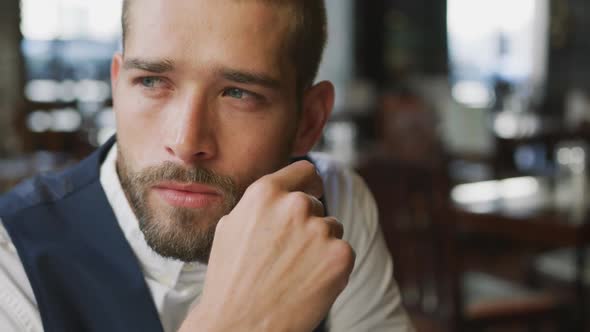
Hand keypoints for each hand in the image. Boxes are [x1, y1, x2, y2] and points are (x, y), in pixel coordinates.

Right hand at [179, 161, 354, 331]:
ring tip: (293, 272)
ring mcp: (320, 229)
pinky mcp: (340, 255)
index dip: (308, 183)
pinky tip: (307, 283)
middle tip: (287, 254)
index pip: (305, 170)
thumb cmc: (230, 280)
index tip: (312, 191)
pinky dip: (331, 267)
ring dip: (319, 245)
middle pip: (316, 205)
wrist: (240, 325)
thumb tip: (281, 194)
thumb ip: (260, 204)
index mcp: (266, 192)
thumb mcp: (231, 227)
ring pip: (330, 229)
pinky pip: (342, 252)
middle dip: (307, 224)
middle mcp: (295, 204)